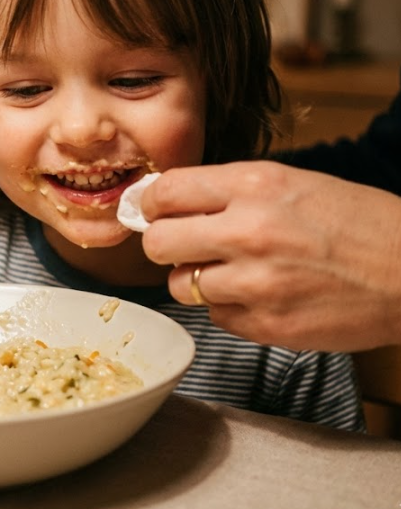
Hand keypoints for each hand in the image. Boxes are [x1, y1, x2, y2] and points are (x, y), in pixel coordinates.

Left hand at [140, 161, 400, 351]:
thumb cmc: (358, 223)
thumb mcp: (293, 183)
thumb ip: (229, 191)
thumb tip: (168, 201)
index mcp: (255, 185)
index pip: (166, 192)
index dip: (150, 203)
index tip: (152, 211)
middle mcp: (249, 231)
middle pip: (157, 244)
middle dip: (164, 245)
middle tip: (183, 246)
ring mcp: (256, 283)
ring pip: (180, 285)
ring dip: (196, 280)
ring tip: (234, 271)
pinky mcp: (265, 324)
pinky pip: (215, 316)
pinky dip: (228, 307)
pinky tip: (261, 294)